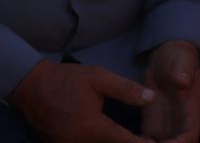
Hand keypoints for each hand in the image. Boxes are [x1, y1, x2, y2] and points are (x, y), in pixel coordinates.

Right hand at [5, 59, 149, 142]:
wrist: (31, 86)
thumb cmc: (67, 80)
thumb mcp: (100, 78)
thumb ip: (126, 90)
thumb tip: (151, 98)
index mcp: (90, 126)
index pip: (121, 140)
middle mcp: (76, 142)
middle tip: (146, 140)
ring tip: (131, 139)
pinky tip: (110, 138)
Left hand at [141, 40, 199, 142]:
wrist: (168, 57)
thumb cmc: (178, 57)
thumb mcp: (182, 60)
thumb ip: (183, 71)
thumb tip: (183, 83)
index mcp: (191, 108)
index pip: (189, 134)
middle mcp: (180, 121)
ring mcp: (167, 124)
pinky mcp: (153, 123)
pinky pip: (148, 141)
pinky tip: (125, 141)